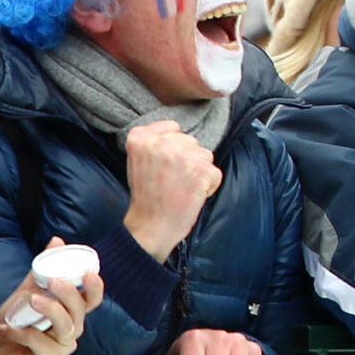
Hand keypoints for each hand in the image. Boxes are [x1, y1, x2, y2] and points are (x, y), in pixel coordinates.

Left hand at [0, 239, 100, 354]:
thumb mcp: (29, 291)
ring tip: (30, 300)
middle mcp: (73, 329)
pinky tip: (7, 328)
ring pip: (66, 326)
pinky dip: (23, 333)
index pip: (93, 299)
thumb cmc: (17, 321)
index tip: (89, 272)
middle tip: (52, 281)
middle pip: (80, 310)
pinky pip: (41, 343)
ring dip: (49, 310)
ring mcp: (63, 346)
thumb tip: (57, 240)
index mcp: (72, 312)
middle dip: (68, 293)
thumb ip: (42, 271)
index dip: (95, 286)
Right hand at [125, 121, 221, 260]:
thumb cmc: (147, 196)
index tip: (161, 167)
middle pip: (191, 142)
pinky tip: (190, 196)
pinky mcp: (201, 170)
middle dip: (186, 160)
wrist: (150, 227)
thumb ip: (155, 141)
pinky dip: (208, 186)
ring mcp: (183, 156)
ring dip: (198, 172)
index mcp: (141, 137)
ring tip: (179, 188)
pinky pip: (215, 173)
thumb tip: (178, 129)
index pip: (173, 127)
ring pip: (205, 156)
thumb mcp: (138, 160)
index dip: (172, 148)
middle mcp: (161, 143)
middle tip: (169, 181)